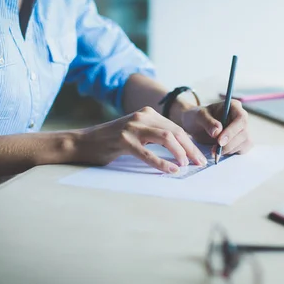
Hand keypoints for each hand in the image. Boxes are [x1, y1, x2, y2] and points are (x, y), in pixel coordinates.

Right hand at [73, 107, 207, 172]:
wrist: (82, 142)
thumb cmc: (111, 142)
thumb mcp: (137, 134)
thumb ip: (155, 137)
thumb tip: (181, 151)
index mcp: (148, 114)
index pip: (176, 128)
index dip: (190, 144)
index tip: (199, 158)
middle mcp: (142, 117)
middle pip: (175, 132)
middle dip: (190, 149)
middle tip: (200, 163)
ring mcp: (132, 127)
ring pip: (166, 138)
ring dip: (180, 153)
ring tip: (187, 166)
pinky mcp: (123, 140)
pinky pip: (148, 153)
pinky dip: (162, 162)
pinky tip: (172, 170)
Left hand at [180, 100, 252, 155]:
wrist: (196, 126)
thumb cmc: (198, 117)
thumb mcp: (199, 116)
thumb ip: (208, 122)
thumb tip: (218, 131)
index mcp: (234, 106)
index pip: (241, 118)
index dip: (232, 131)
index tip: (219, 141)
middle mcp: (241, 117)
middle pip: (244, 132)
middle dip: (229, 144)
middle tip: (214, 150)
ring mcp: (243, 130)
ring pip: (245, 142)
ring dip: (229, 149)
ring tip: (213, 150)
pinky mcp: (242, 141)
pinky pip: (243, 149)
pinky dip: (231, 153)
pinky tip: (219, 151)